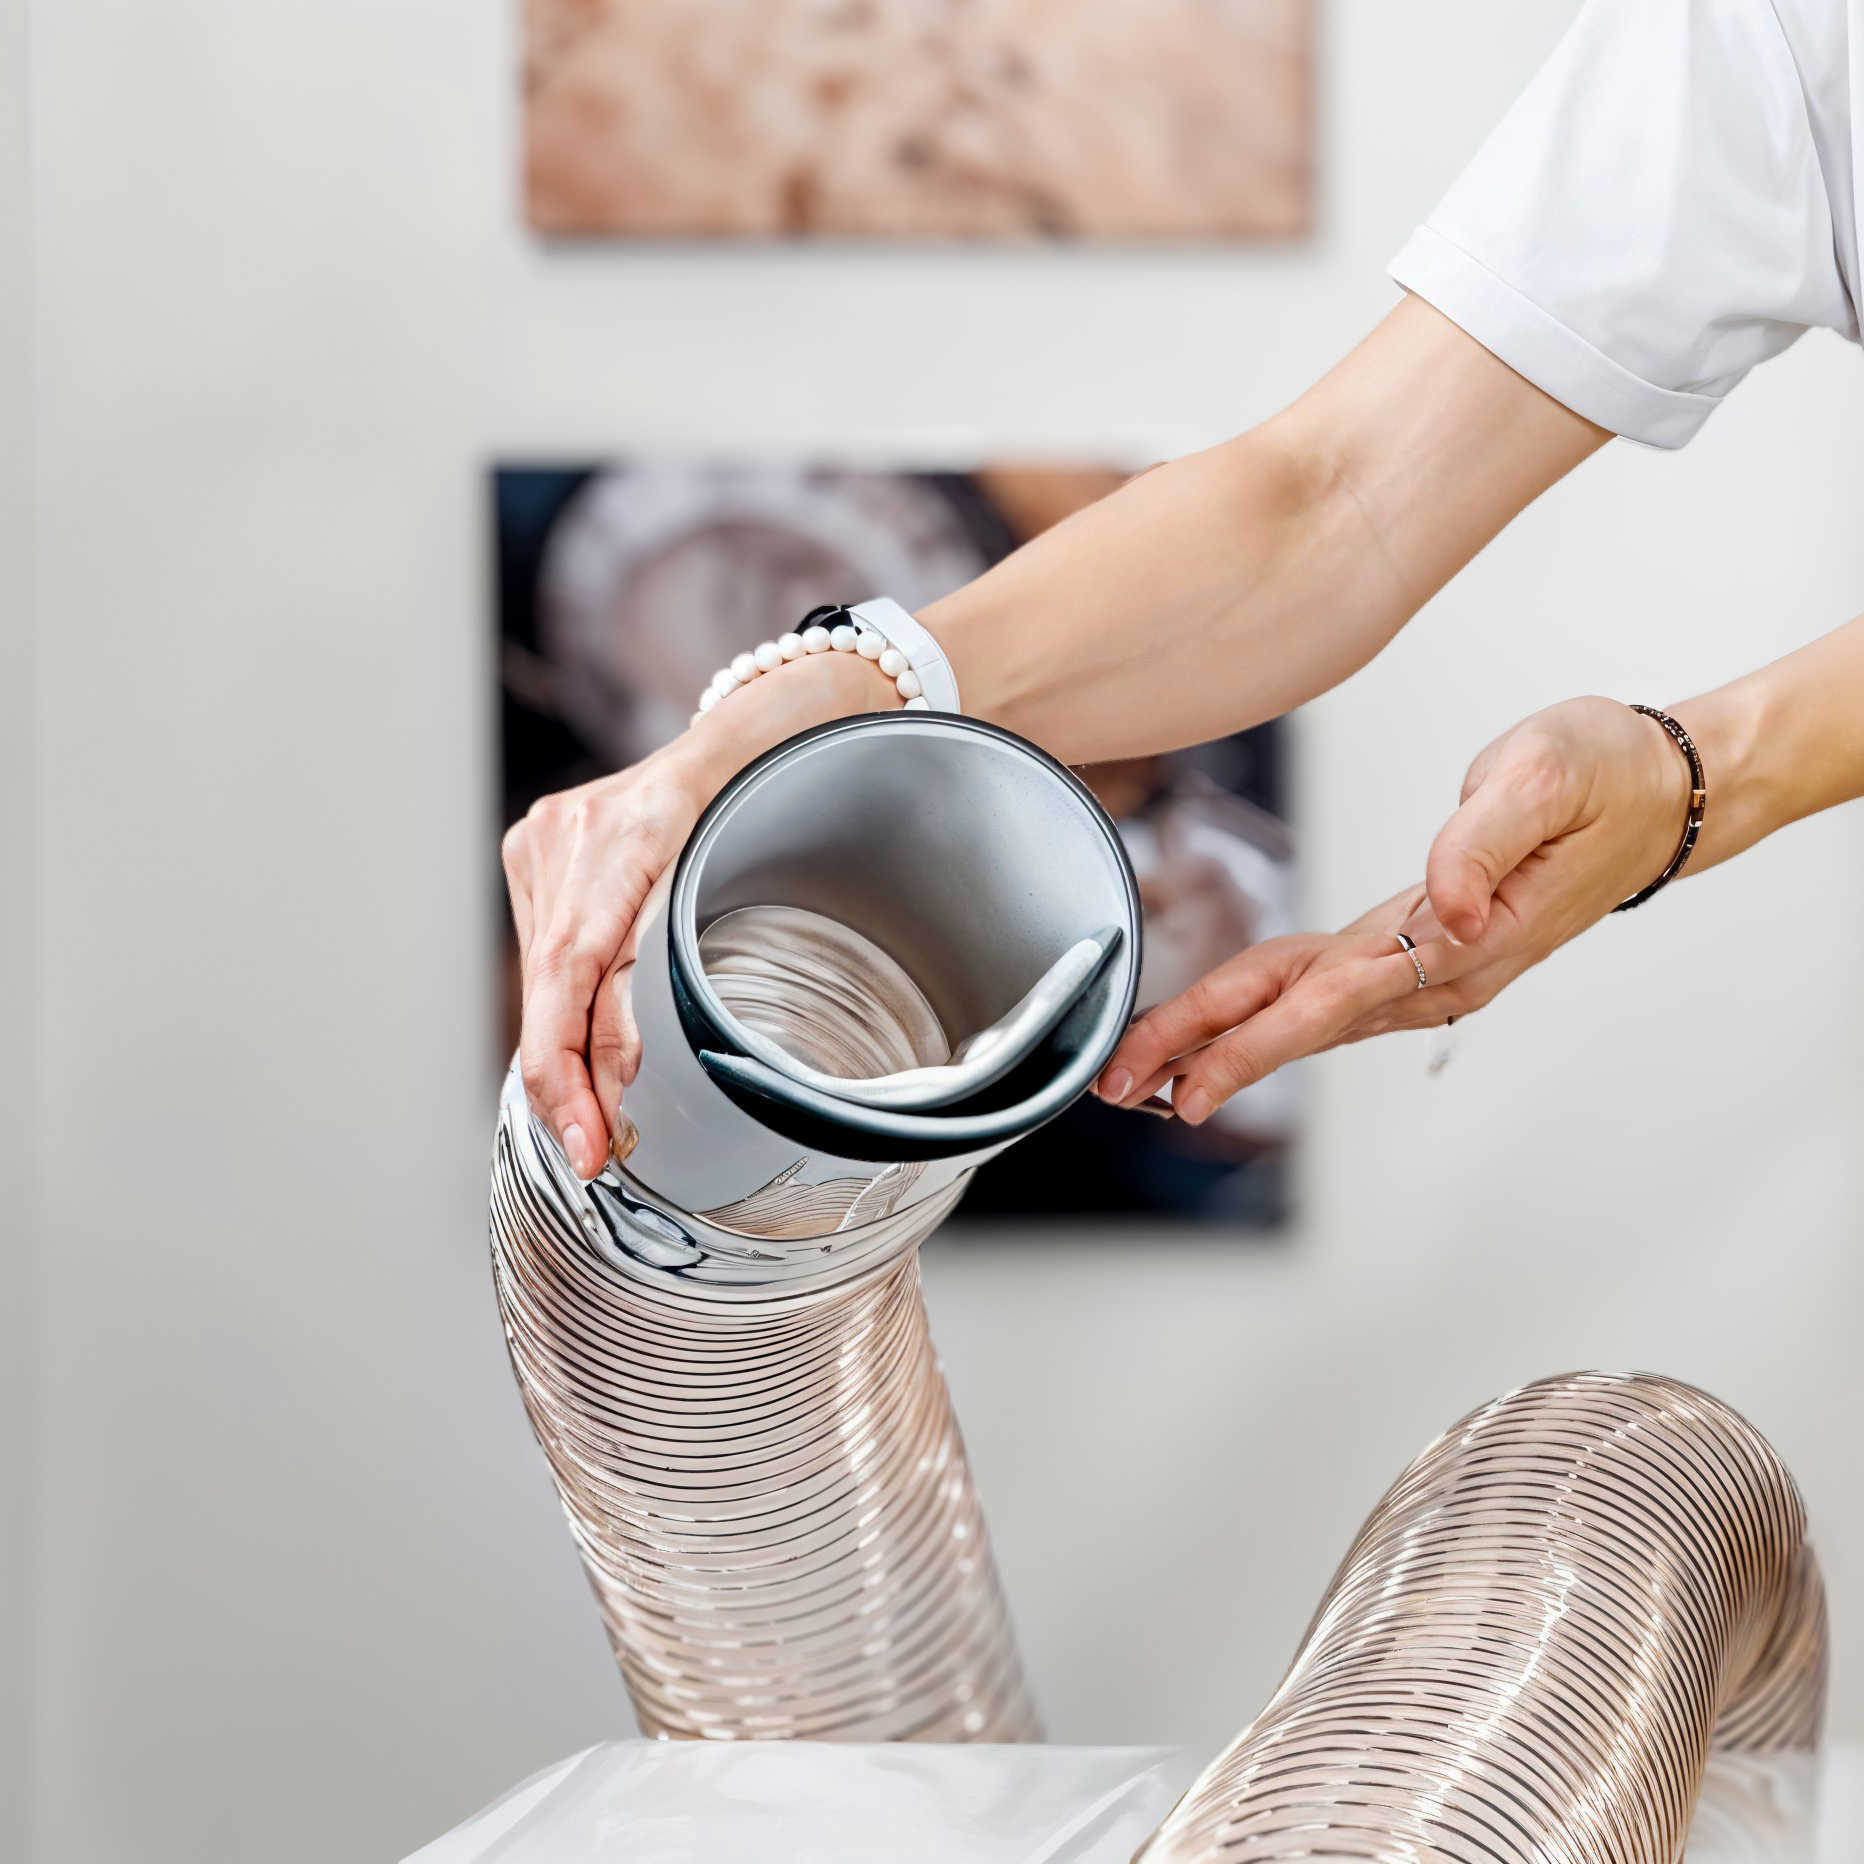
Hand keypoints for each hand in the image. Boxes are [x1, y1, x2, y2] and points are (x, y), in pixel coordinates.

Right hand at [503, 649, 895, 1176]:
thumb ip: (659, 975)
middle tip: (592, 1154)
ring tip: (591, 1120)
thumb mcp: (726, 888)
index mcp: (623, 836)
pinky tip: (579, 1056)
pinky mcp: (540, 856)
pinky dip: (564, 1011)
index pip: (570, 977)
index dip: (567, 1069)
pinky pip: (547, 954)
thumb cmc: (765, 800)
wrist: (754, 734)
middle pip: (549, 989)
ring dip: (563, 1052)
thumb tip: (618, 1072)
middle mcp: (565, 836)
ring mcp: (544, 843)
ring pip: (544, 980)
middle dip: (566, 1083)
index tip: (585, 1140)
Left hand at [1095, 697, 1692, 1119]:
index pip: (1331, 999)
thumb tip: (1440, 909)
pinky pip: (1325, 993)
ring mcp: (1429, 967)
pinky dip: (1264, 1017)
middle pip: (1299, 1019)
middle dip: (1206, 1054)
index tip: (1189, 1079)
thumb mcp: (1545, 777)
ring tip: (1147, 1071)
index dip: (1253, 1041)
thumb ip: (1481, 842)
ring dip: (1224, 1043)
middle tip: (1121, 1085)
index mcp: (1459, 938)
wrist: (1666, 794)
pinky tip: (1220, 1032)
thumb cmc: (1607, 777)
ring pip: (1306, 1014)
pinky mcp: (1422, 949)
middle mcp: (1438, 969)